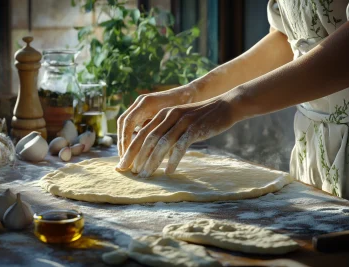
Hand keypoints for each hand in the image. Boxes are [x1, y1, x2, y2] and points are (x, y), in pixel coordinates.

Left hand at [116, 94, 235, 177]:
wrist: (224, 106)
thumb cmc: (201, 117)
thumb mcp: (180, 120)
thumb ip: (166, 130)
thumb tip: (151, 150)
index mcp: (163, 113)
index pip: (141, 133)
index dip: (130, 149)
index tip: (124, 164)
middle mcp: (170, 115)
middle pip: (147, 138)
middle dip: (136, 156)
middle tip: (130, 172)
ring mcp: (182, 122)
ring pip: (162, 143)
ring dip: (152, 161)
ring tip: (145, 175)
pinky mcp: (195, 129)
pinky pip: (180, 146)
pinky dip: (173, 160)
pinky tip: (168, 171)